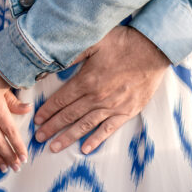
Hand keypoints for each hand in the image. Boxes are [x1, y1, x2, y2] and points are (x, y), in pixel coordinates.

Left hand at [33, 27, 168, 153]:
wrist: (153, 50)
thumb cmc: (123, 42)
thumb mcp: (94, 41)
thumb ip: (73, 54)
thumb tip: (52, 60)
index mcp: (86, 80)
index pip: (61, 100)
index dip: (47, 110)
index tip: (37, 120)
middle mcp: (97, 97)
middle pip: (69, 115)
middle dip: (52, 127)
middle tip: (39, 138)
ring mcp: (112, 106)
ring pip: (85, 126)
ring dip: (68, 137)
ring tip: (54, 147)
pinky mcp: (127, 111)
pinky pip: (108, 129)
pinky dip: (96, 140)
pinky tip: (85, 149)